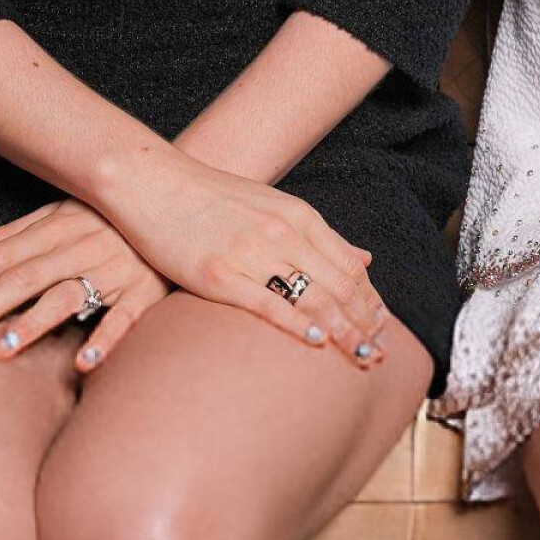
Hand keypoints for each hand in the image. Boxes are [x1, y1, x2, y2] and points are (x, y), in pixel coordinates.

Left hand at [0, 199, 168, 370]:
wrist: (185, 211)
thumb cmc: (113, 219)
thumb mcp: (64, 214)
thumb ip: (15, 234)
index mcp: (61, 224)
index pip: (5, 253)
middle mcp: (86, 242)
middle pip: (26, 275)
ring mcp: (119, 266)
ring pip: (68, 295)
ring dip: (31, 323)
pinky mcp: (149, 290)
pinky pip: (126, 316)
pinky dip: (106, 338)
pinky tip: (83, 363)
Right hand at [101, 141, 387, 365]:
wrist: (154, 182)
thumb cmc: (213, 198)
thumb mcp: (275, 206)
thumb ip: (319, 236)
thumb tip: (365, 259)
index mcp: (299, 217)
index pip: (350, 267)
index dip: (372, 302)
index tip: (385, 330)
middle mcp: (282, 233)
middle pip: (340, 286)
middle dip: (366, 324)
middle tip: (382, 356)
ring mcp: (250, 253)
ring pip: (312, 298)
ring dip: (344, 331)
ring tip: (364, 357)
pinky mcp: (217, 274)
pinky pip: (267, 304)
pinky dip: (297, 324)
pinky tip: (316, 341)